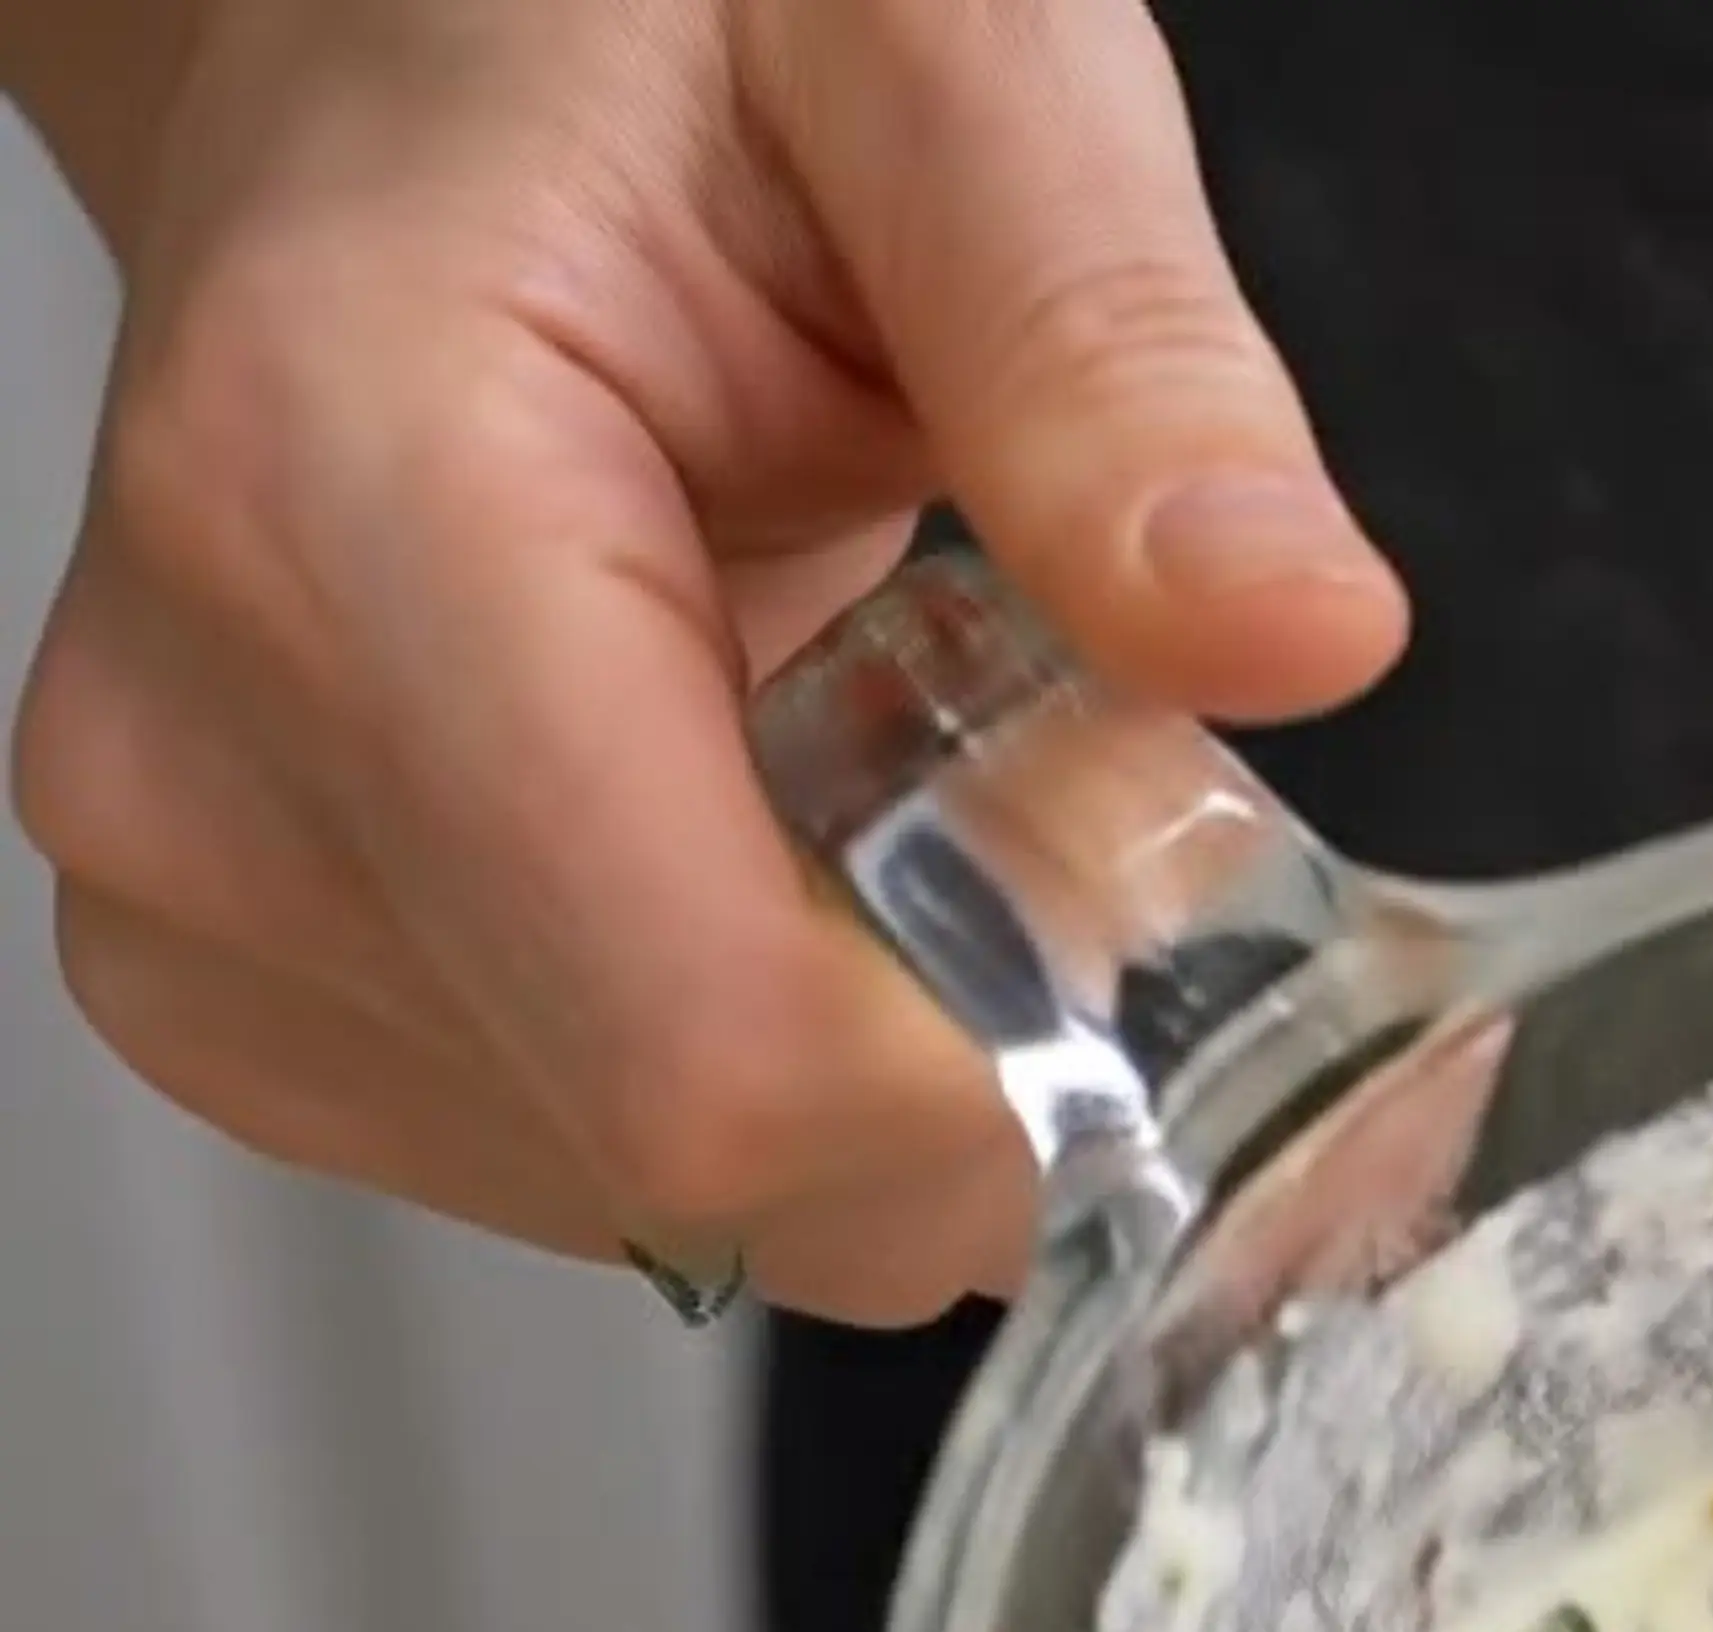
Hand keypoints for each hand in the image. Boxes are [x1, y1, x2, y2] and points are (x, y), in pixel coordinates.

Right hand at [7, 0, 1403, 1319]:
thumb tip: (1288, 619)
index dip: (1009, 1069)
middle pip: (719, 1164)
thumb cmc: (619, 17)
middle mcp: (211, 753)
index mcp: (338, 502)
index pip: (719, 1061)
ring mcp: (198, 904)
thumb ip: (1108, 342)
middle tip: (1025, 743)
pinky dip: (760, 1043)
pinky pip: (609, 1173)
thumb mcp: (936, 51)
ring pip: (689, 1206)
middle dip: (969, 1040)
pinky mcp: (240, 993)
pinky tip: (745, 806)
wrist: (396, 38)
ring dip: (870, 1038)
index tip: (1136, 860)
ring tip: (852, 727)